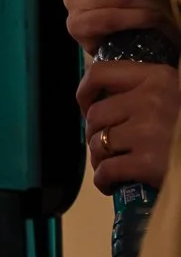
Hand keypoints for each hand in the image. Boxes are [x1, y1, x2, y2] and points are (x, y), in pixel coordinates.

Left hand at [78, 59, 179, 191]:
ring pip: (98, 144)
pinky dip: (103, 180)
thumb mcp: (177, 94)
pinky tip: (111, 184)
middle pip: (96, 115)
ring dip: (99, 158)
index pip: (100, 72)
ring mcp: (148, 132)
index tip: (87, 105)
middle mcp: (150, 100)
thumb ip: (148, 90)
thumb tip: (106, 95)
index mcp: (158, 77)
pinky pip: (106, 171)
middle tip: (107, 145)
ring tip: (112, 164)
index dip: (85, 91)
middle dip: (96, 133)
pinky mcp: (148, 163)